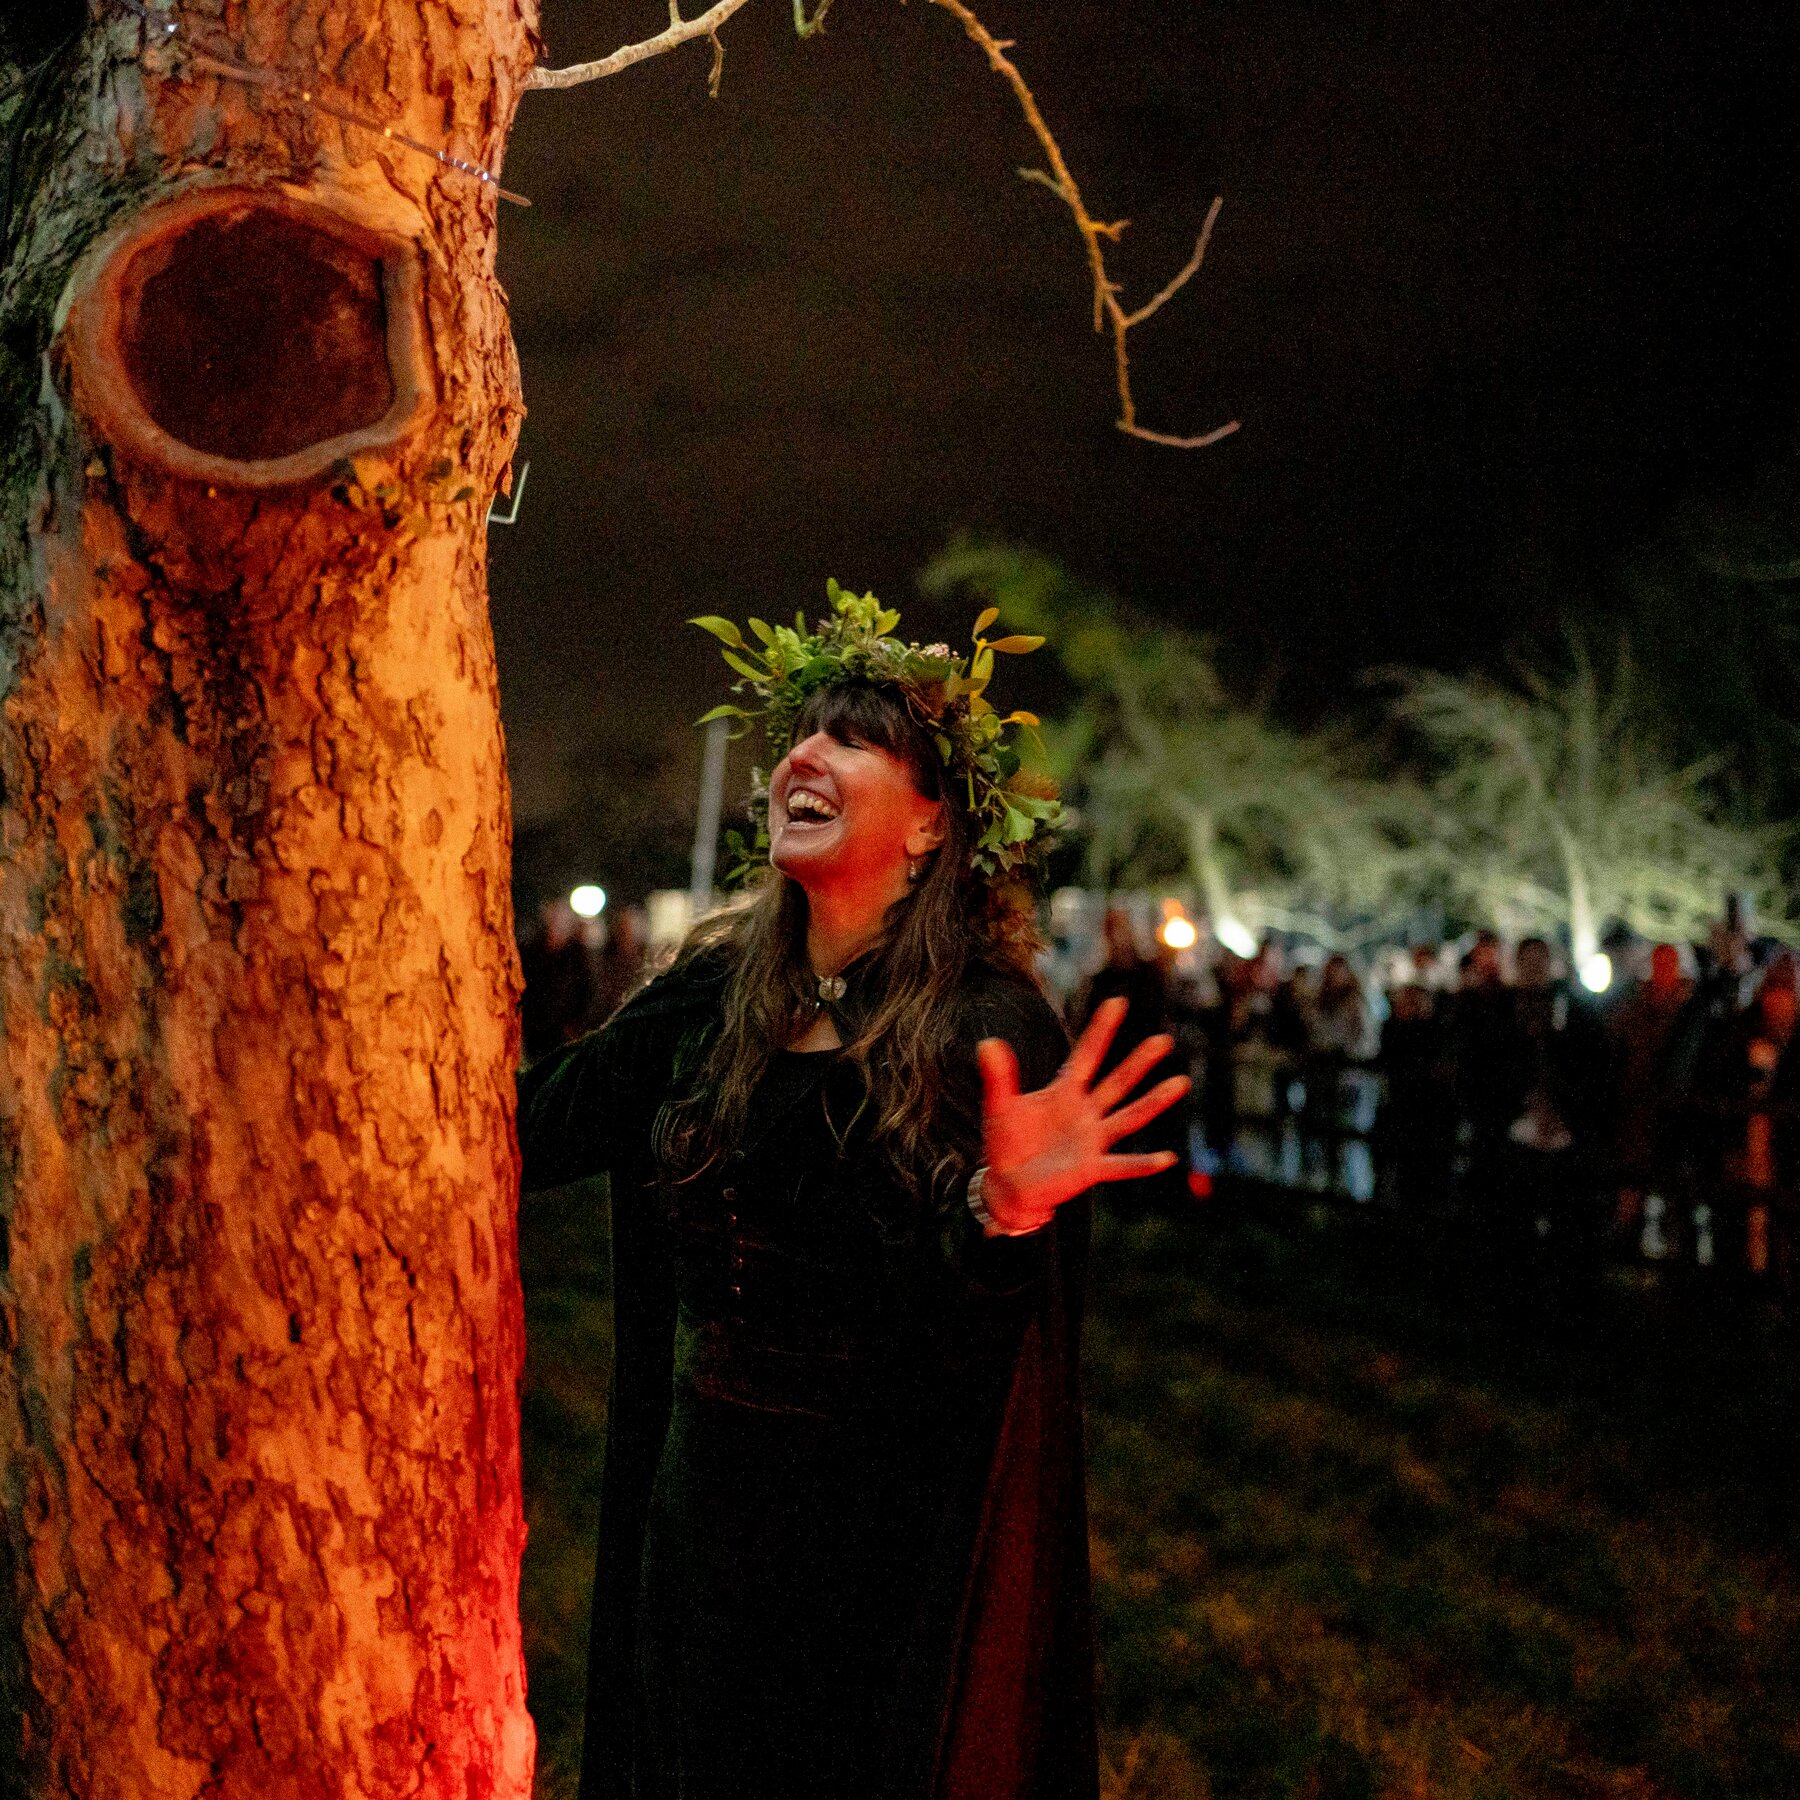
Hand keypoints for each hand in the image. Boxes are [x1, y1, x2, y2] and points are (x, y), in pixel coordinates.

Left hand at [975, 996, 1189, 1234]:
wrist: (1007, 1184)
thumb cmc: (1006, 1141)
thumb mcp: (999, 1106)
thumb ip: (998, 1077)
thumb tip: (987, 1043)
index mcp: (1064, 1091)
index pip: (1086, 1055)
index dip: (1100, 1030)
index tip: (1117, 1002)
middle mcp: (1085, 1112)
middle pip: (1117, 1083)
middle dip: (1138, 1062)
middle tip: (1163, 1040)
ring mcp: (1092, 1139)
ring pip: (1129, 1117)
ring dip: (1154, 1102)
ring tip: (1180, 1082)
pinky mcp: (1091, 1168)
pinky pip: (1122, 1165)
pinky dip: (1144, 1164)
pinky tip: (1167, 1158)